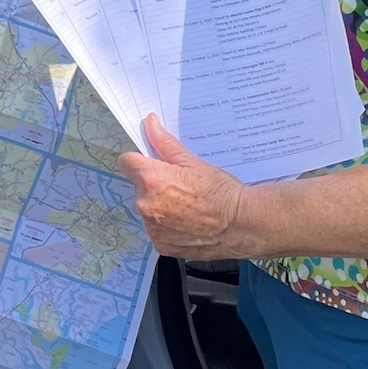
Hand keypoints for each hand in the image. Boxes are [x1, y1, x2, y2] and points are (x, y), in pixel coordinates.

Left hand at [118, 115, 251, 259]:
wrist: (240, 224)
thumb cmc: (220, 191)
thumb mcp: (193, 162)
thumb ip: (165, 143)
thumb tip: (149, 123)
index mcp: (150, 179)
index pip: (127, 162)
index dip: (140, 160)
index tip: (154, 163)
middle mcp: (145, 205)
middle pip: (139, 187)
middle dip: (154, 184)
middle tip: (181, 186)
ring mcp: (152, 228)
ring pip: (148, 209)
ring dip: (160, 206)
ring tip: (187, 206)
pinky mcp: (161, 245)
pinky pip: (157, 230)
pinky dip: (168, 226)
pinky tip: (188, 222)